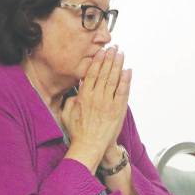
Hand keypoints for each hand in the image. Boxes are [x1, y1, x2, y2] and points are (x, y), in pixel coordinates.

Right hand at [61, 46, 131, 171]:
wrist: (90, 146)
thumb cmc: (78, 133)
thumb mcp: (66, 114)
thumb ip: (70, 100)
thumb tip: (76, 90)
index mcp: (84, 97)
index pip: (92, 74)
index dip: (97, 61)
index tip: (101, 52)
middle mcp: (97, 98)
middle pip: (104, 73)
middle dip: (109, 59)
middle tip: (113, 48)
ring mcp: (108, 103)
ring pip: (114, 80)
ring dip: (118, 65)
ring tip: (121, 54)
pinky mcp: (118, 110)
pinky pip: (123, 92)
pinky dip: (126, 81)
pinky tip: (128, 71)